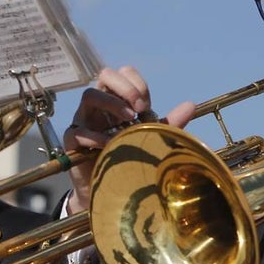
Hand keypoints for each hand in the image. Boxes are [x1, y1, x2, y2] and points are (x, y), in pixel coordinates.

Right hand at [64, 66, 194, 214]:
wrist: (110, 190)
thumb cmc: (129, 156)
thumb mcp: (151, 138)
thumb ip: (169, 123)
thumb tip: (190, 105)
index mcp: (116, 100)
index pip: (123, 73)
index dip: (136, 83)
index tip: (147, 105)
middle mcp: (99, 106)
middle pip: (105, 75)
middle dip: (125, 87)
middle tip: (140, 108)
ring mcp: (83, 121)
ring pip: (89, 95)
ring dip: (111, 104)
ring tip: (129, 121)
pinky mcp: (72, 143)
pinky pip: (77, 132)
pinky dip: (95, 136)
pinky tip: (110, 145)